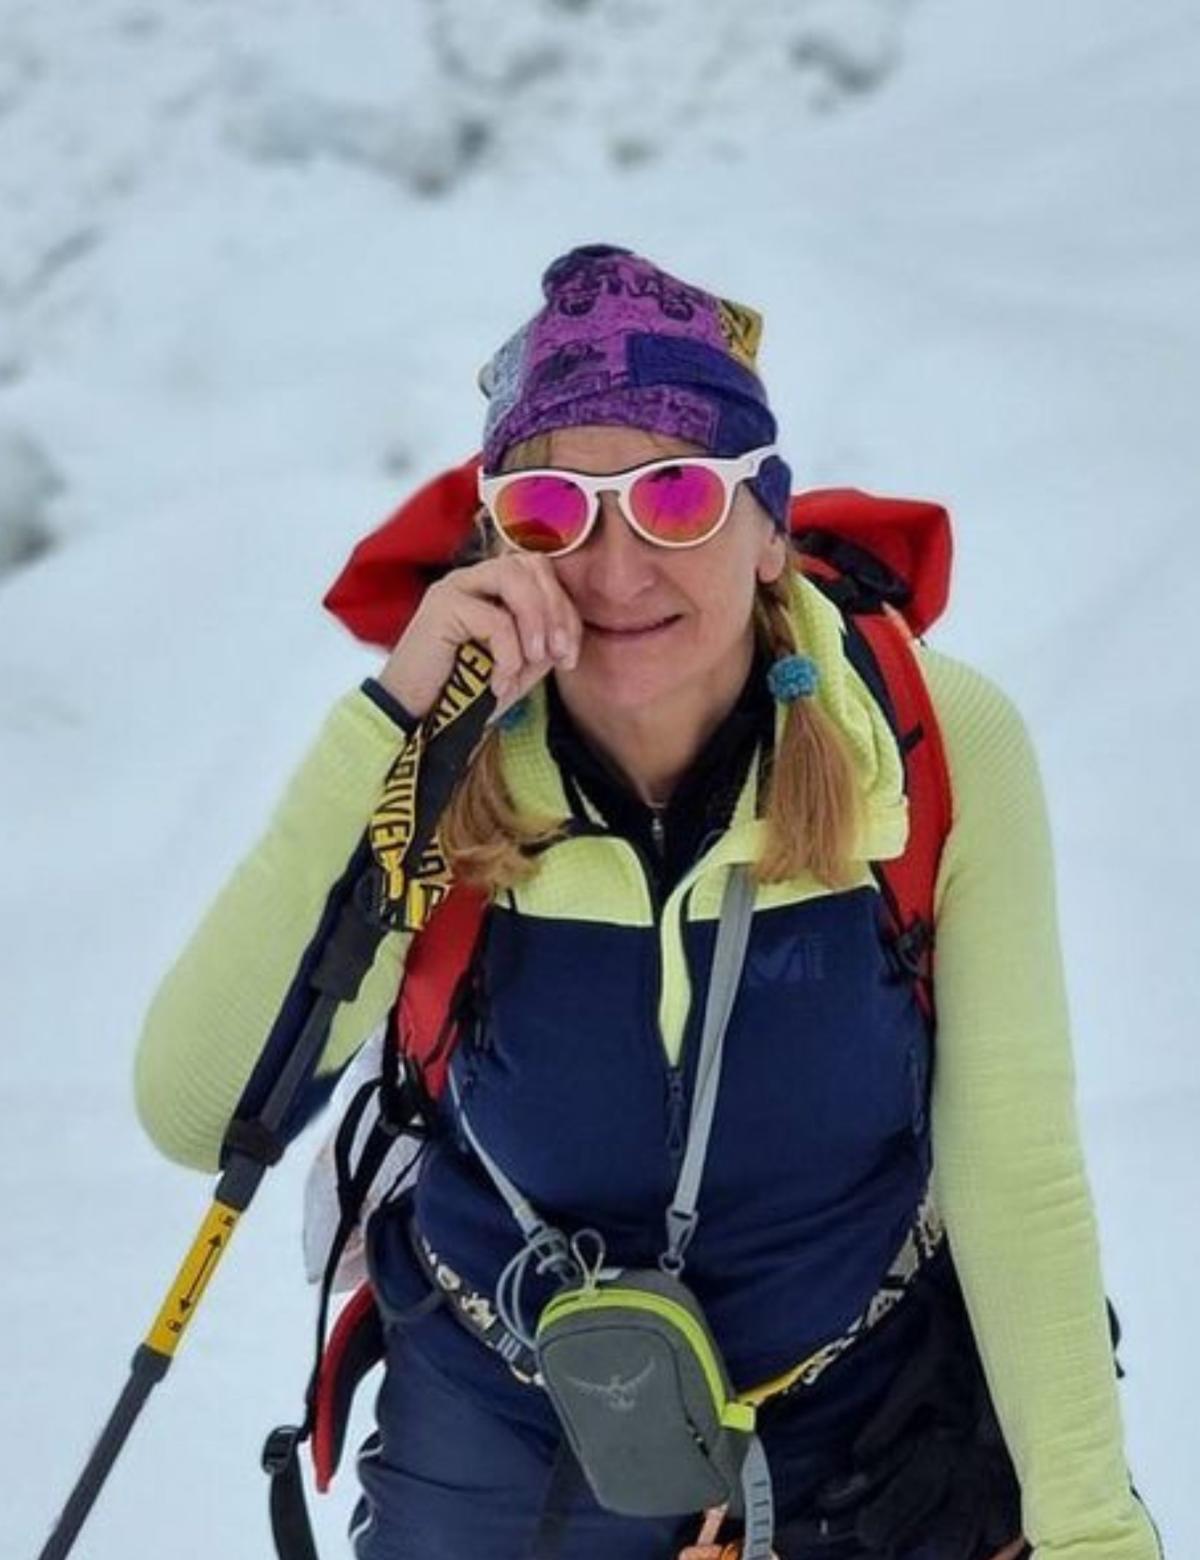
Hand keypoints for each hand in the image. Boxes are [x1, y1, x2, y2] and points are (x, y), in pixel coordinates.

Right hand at [376, 553, 581, 720]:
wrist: (422, 721)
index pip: (542, 573)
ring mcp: (455, 587)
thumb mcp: (520, 666)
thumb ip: (544, 640)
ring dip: (536, 621)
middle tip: (559, 654)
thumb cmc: (467, 694)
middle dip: (556, 610)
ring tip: (534, 660)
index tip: (569, 658)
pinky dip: (508, 654)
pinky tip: (498, 682)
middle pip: (531, 564)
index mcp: (493, 588)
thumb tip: (567, 630)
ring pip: (513, 576)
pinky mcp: (441, 605)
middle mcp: (473, 579)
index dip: (566, 610)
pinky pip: (494, 618)